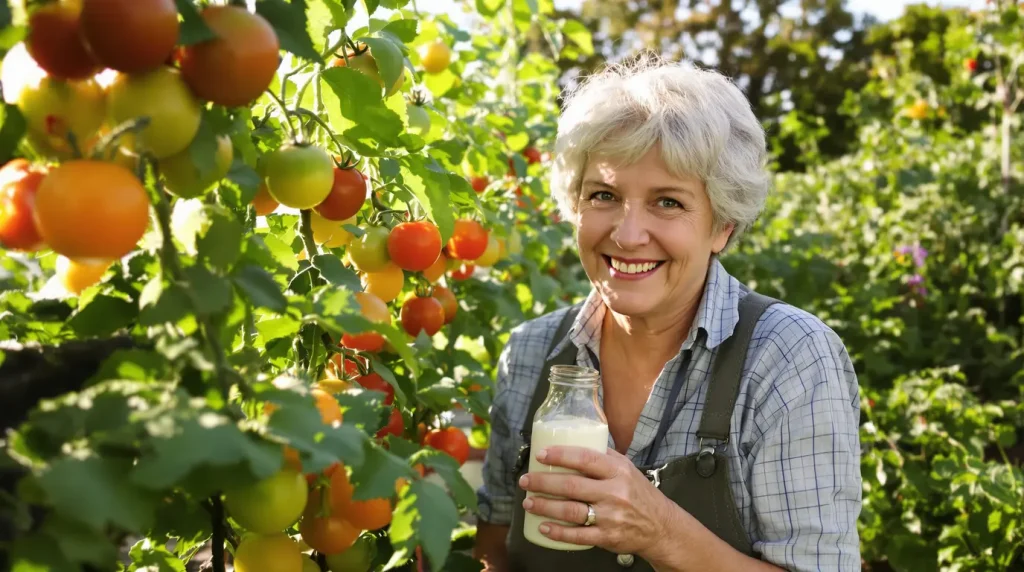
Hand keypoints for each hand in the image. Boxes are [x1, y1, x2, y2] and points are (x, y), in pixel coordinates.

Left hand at [517, 445, 676, 558]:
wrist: (661, 527)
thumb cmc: (639, 493)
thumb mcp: (627, 468)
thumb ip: (604, 456)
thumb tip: (575, 440)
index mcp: (618, 471)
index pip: (585, 458)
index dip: (560, 455)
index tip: (540, 454)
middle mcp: (614, 492)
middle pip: (572, 485)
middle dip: (543, 482)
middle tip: (525, 480)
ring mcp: (611, 516)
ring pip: (571, 510)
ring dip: (545, 506)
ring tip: (529, 502)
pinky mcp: (608, 537)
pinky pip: (578, 536)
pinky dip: (558, 532)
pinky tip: (543, 527)